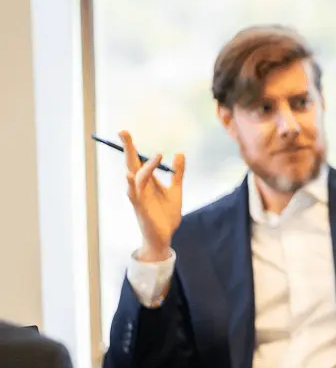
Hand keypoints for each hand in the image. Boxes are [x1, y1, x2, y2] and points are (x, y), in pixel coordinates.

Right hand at [121, 131, 185, 260]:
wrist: (165, 236)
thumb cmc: (166, 214)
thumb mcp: (176, 190)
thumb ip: (177, 173)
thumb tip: (180, 153)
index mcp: (147, 182)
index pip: (139, 160)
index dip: (132, 147)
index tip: (124, 131)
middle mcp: (140, 187)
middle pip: (132, 164)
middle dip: (128, 148)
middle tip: (123, 131)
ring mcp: (139, 197)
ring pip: (137, 179)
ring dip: (145, 168)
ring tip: (157, 157)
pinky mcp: (141, 208)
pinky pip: (134, 195)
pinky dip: (132, 186)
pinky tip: (130, 176)